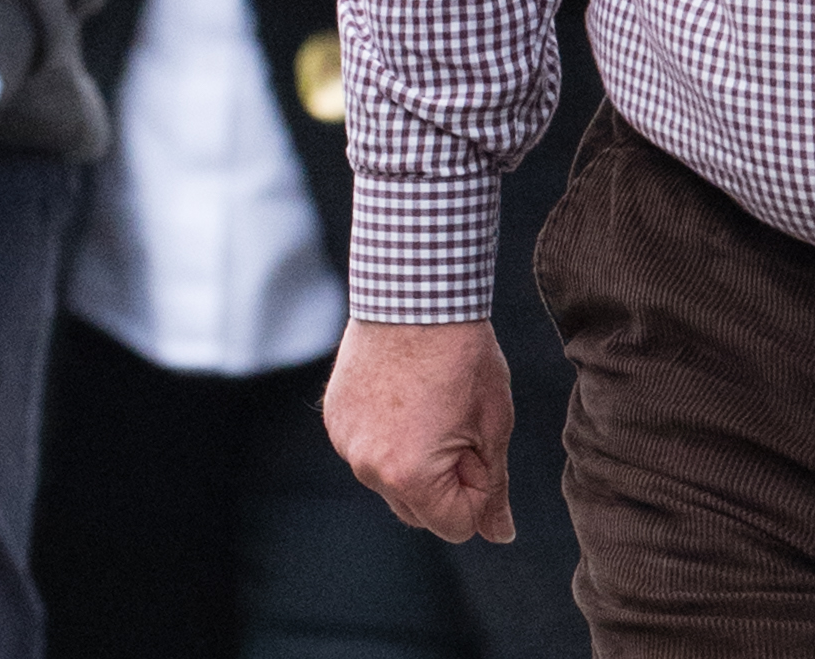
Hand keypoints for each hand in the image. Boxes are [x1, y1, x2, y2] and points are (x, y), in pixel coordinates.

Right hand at [325, 318, 516, 542]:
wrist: (414, 299)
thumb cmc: (461, 360)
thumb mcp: (491, 428)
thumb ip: (493, 489)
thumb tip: (500, 534)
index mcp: (409, 477)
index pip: (456, 526)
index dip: (477, 490)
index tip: (476, 445)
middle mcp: (367, 467)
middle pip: (418, 511)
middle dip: (444, 485)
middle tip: (457, 429)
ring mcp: (345, 441)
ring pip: (391, 481)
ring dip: (414, 464)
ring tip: (429, 410)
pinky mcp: (334, 417)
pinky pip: (368, 451)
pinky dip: (387, 439)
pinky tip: (403, 399)